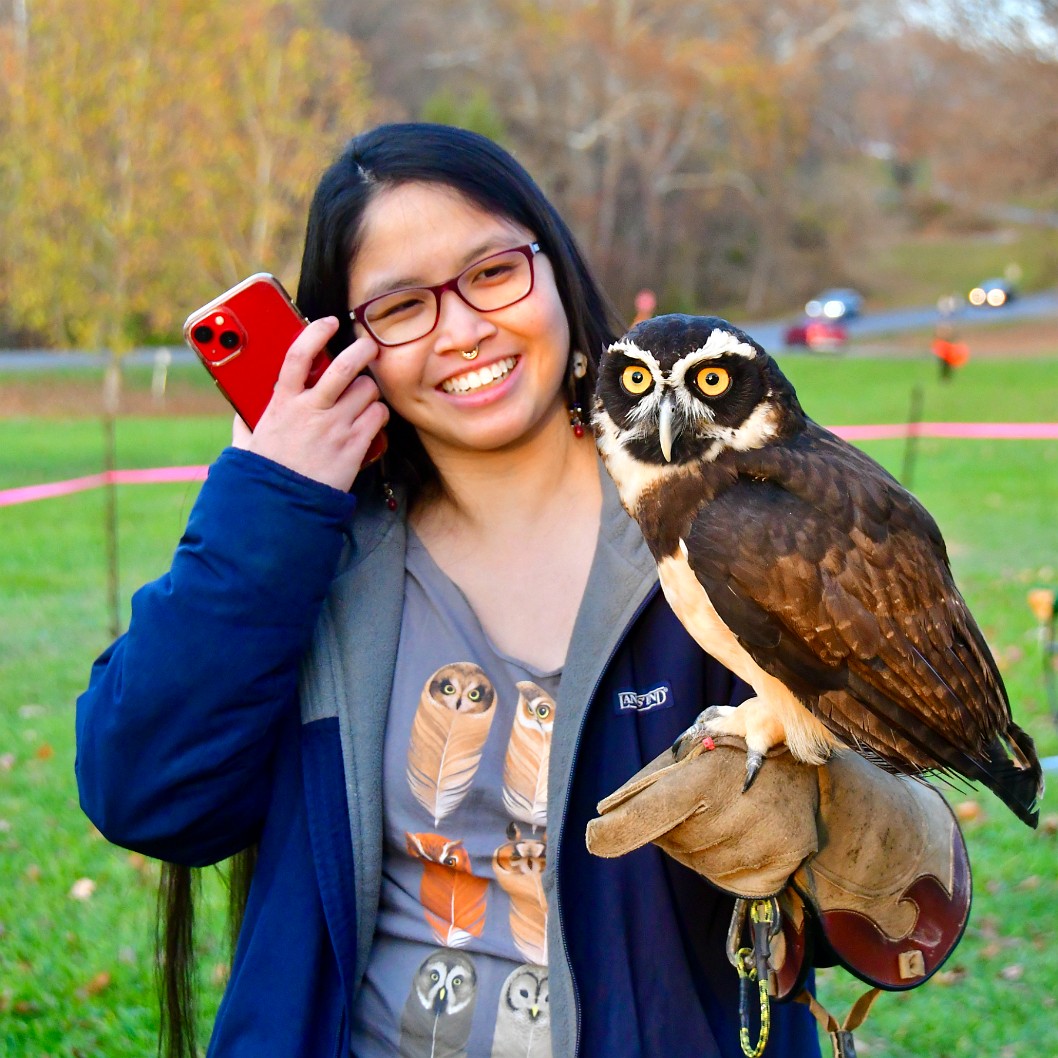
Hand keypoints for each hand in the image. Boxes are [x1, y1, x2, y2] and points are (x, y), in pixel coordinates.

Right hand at [231, 317, 389, 491]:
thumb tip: (240, 412)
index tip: (330, 322)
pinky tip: (373, 418)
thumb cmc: (263, 475)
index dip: (316, 331)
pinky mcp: (354, 446)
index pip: (299, 354)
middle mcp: (311, 409)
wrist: (282, 508)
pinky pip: (378, 416)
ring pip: (367, 390)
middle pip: (345, 366)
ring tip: (365, 396)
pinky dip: (379, 413)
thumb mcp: (246, 442)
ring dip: (370, 389)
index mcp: (282, 402)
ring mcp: (335, 427)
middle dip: (362, 350)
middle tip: (369, 346)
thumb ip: (245, 422)